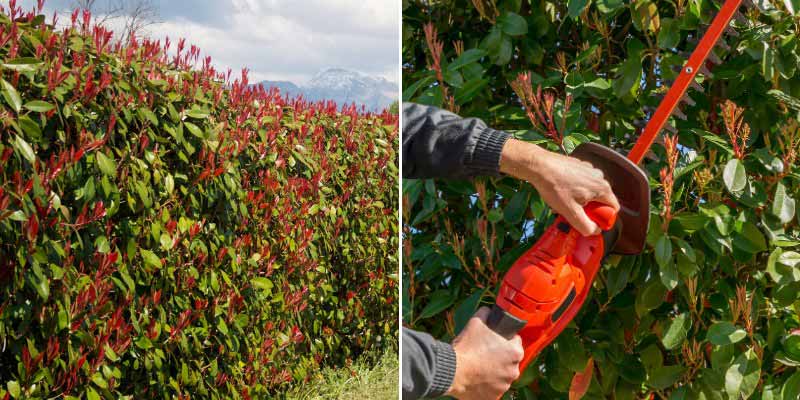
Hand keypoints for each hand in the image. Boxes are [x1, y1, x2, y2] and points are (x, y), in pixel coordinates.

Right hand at [445, 307, 522, 399]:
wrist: (453, 370)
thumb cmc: (467, 347)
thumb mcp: (476, 322)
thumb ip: (486, 314)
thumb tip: (489, 311)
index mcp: (515, 352)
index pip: (515, 342)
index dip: (504, 339)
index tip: (494, 340)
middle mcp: (514, 370)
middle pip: (509, 360)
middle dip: (500, 357)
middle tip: (484, 353)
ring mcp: (504, 385)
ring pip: (502, 375)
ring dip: (494, 371)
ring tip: (478, 366)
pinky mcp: (494, 396)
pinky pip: (493, 388)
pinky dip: (487, 384)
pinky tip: (477, 378)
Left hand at [499, 139, 619, 235]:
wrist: (539, 166)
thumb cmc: (554, 187)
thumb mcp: (570, 212)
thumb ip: (586, 226)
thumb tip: (595, 231)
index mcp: (602, 188)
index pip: (613, 209)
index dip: (602, 218)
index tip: (588, 220)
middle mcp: (600, 176)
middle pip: (602, 200)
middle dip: (589, 209)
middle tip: (573, 211)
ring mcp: (590, 169)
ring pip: (591, 191)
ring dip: (581, 199)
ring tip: (565, 200)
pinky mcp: (580, 165)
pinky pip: (583, 182)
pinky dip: (576, 188)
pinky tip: (562, 190)